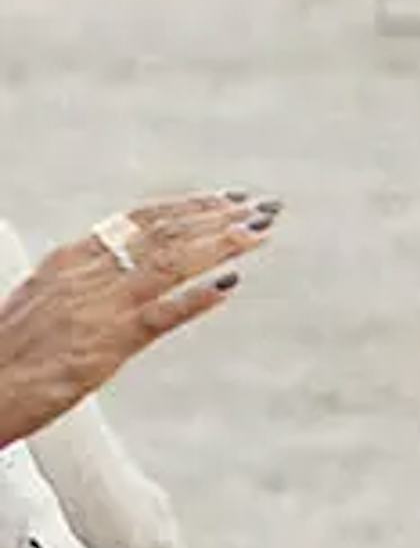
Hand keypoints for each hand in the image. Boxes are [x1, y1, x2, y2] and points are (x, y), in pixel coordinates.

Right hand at [0, 199, 274, 447]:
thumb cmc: (11, 350)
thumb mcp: (46, 298)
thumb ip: (85, 278)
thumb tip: (120, 262)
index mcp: (73, 257)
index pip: (143, 219)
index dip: (193, 206)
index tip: (233, 197)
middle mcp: (89, 275)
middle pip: (166, 234)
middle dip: (220, 218)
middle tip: (267, 208)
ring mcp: (99, 309)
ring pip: (170, 264)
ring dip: (220, 245)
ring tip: (260, 234)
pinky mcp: (105, 348)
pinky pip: (159, 317)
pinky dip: (195, 298)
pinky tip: (228, 285)